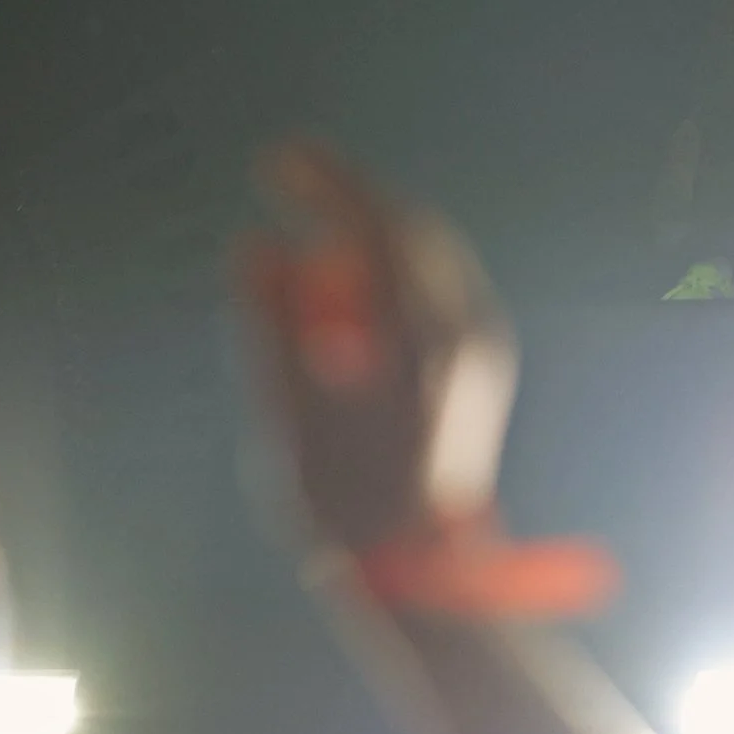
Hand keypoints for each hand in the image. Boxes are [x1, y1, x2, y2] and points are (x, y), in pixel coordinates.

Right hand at [236, 142, 515, 551]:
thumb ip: (268, 322)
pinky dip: (391, 260)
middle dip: (347, 191)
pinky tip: (351, 271)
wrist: (427, 573)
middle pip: (409, 225)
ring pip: (428, 249)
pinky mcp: (482, 364)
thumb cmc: (347, 502)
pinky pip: (437, 282)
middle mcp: (461, 327)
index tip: (275, 159)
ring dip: (371, 224)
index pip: (373, 221)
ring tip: (312, 219)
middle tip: (287, 176)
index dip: (323, 178)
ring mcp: (481, 344)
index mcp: (415, 332)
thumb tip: (250, 243)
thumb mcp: (287, 411)